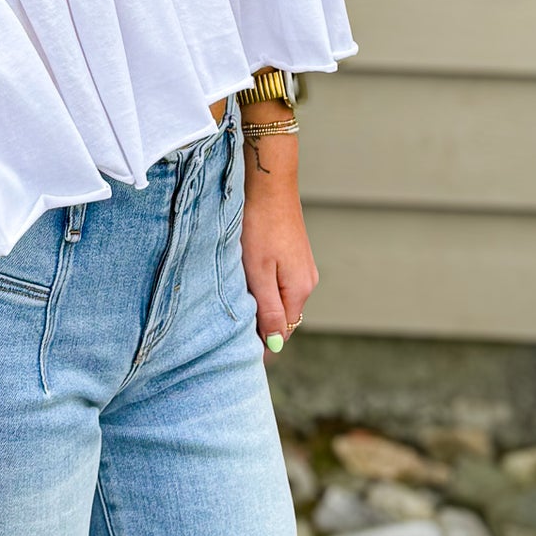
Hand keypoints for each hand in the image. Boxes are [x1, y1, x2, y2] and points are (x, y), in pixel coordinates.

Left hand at [239, 125, 316, 357]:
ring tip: (232, 304)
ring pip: (280, 298)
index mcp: (300, 289)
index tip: (236, 353)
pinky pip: (279, 281)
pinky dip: (263, 287)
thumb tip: (276, 344)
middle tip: (228, 331)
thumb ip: (268, 309)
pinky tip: (243, 279)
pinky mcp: (294, 253)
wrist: (268, 183)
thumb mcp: (258, 272)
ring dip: (260, 305)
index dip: (261, 344)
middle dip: (261, 327)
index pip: (283, 333)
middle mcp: (307, 281)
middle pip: (284, 317)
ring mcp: (302, 266)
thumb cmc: (259, 226)